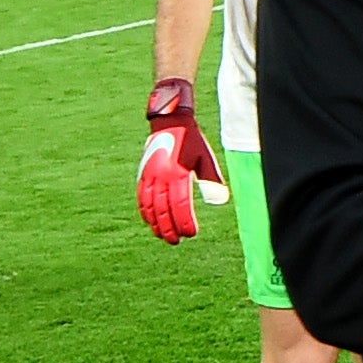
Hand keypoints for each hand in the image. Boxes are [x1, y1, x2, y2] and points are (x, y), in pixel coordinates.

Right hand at [137, 77, 226, 242]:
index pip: (180, 206)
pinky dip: (145, 211)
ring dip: (156, 224)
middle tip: (176, 241)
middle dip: (170, 228)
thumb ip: (211, 180)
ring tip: (163, 236)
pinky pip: (141, 197)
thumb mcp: (205, 159)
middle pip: (163, 210)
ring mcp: (149, 176)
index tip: (191, 234)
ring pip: (150, 206)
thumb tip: (220, 201)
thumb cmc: (192, 141)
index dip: (185, 222)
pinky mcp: (143, 174)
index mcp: (178, 174)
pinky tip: (150, 221)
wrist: (170, 121)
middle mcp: (161, 177)